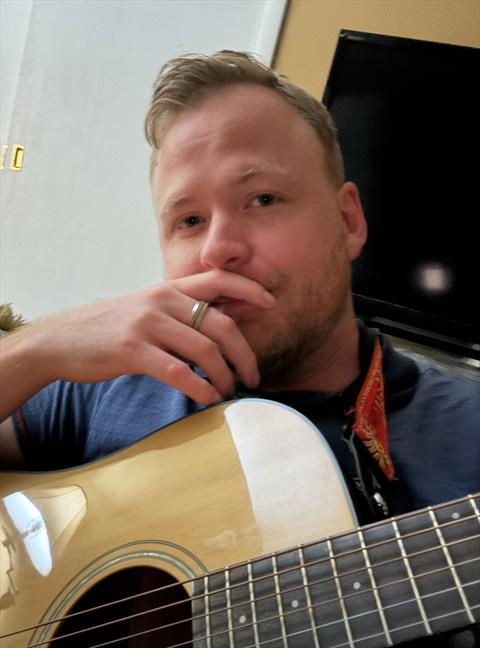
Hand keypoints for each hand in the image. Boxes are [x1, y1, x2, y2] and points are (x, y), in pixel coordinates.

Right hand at [10, 270, 274, 406]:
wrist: (60, 340)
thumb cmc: (109, 327)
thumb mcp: (145, 307)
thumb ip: (178, 311)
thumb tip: (215, 329)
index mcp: (168, 288)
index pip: (218, 280)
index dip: (249, 290)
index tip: (271, 304)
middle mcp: (162, 301)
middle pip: (221, 324)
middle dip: (245, 354)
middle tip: (253, 376)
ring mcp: (148, 324)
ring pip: (205, 350)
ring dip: (225, 376)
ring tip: (229, 392)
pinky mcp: (133, 351)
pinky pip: (179, 372)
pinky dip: (201, 388)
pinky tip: (208, 399)